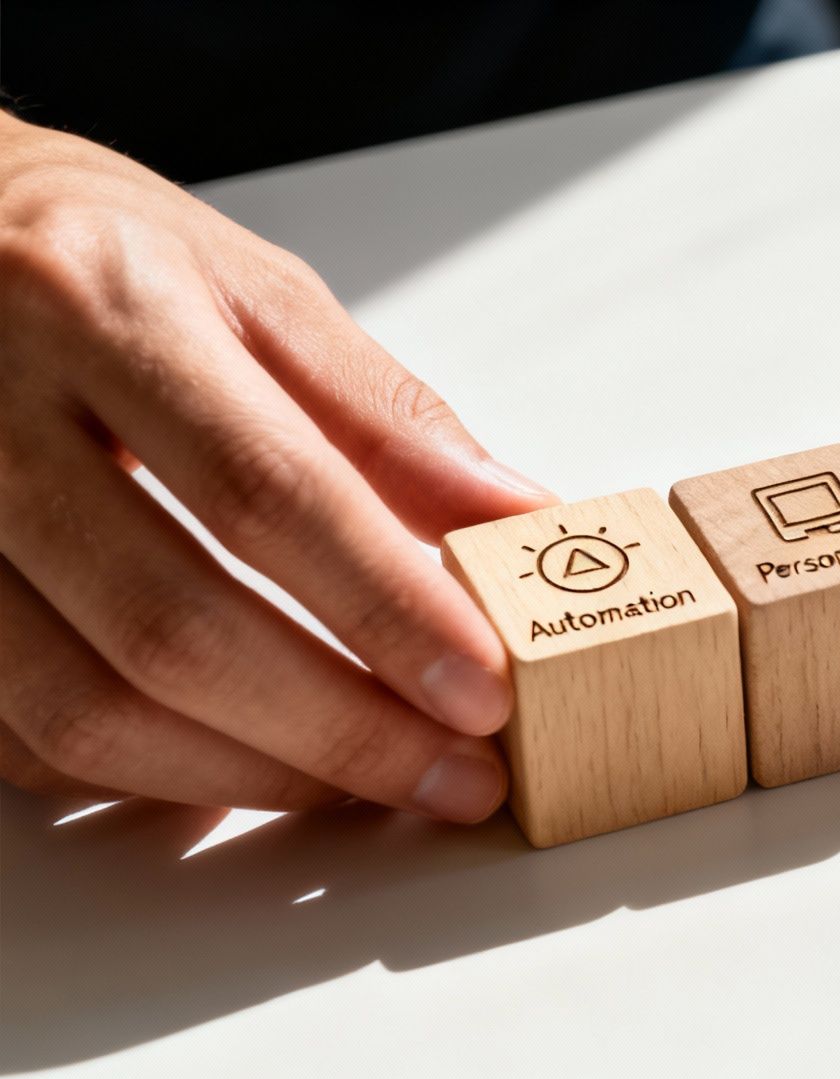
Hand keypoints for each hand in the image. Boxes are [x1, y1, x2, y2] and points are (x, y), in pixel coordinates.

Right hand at [0, 116, 555, 819]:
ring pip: (85, 707)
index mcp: (100, 311)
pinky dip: (150, 774)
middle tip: (452, 772)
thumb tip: (519, 519)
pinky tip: (247, 765)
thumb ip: (386, 416)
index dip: (385, 607)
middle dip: (336, 728)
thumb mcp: (252, 290)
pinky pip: (22, 734)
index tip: (482, 690)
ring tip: (372, 782)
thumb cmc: (95, 263)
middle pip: (171, 626)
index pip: (265, 490)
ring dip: (252, 774)